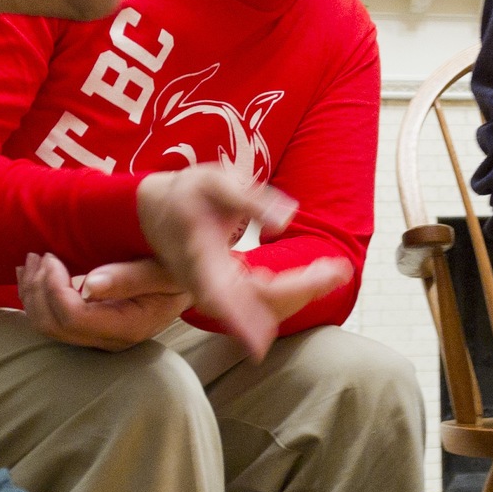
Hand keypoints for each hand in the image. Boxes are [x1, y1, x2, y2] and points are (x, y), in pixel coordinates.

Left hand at [15, 252, 189, 350]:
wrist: (189, 284)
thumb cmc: (180, 272)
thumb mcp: (165, 270)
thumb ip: (129, 278)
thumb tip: (90, 285)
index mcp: (127, 326)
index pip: (73, 317)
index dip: (54, 287)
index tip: (52, 257)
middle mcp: (108, 339)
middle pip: (52, 325)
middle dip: (37, 289)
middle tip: (38, 255)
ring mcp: (96, 337)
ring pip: (45, 325)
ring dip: (31, 292)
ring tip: (30, 260)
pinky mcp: (89, 329)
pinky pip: (51, 320)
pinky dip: (35, 296)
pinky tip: (31, 274)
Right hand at [136, 163, 350, 358]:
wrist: (153, 210)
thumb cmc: (186, 192)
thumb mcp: (215, 182)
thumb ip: (251, 200)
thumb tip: (288, 218)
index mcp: (200, 257)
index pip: (243, 289)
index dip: (284, 290)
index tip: (320, 278)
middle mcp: (205, 284)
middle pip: (257, 304)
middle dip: (301, 292)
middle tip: (339, 272)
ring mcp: (212, 292)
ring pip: (260, 309)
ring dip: (298, 295)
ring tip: (333, 273)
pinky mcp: (221, 291)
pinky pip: (256, 303)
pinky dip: (287, 292)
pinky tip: (313, 280)